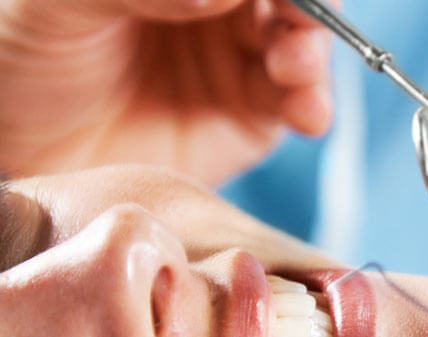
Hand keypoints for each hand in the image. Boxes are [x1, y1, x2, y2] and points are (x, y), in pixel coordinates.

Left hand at [0, 0, 334, 185]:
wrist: (16, 148)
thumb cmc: (21, 55)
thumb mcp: (60, 2)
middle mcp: (214, 7)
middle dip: (306, 6)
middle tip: (300, 16)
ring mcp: (236, 58)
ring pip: (303, 41)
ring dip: (312, 50)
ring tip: (294, 67)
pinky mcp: (250, 117)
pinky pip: (298, 104)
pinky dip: (313, 104)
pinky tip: (307, 112)